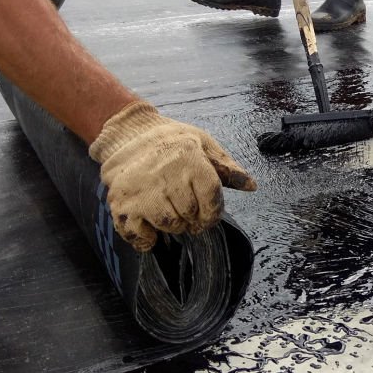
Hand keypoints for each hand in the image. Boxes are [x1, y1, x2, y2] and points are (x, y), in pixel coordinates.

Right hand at [88, 101, 256, 251]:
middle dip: (192, 217)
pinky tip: (149, 226)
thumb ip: (227, 167)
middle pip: (190, 215)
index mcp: (190, 160)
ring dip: (172, 225)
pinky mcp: (121, 203)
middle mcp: (166, 175)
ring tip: (168, 211)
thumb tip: (252, 186)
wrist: (128, 133)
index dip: (213, 213)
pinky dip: (146, 238)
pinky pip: (138, 234)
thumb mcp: (203, 144)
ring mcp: (141, 190)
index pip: (211, 200)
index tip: (208, 215)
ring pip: (169, 225)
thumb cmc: (171, 140)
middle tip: (185, 208)